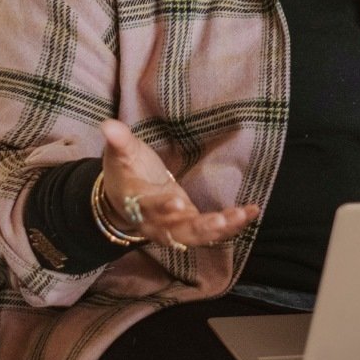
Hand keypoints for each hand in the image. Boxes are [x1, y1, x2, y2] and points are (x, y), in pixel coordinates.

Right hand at [99, 118, 259, 247]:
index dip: (161, 207)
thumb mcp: (120, 155)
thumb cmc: (126, 173)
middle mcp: (156, 223)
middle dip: (200, 227)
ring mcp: (175, 228)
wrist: (124, 201)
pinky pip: (211, 232)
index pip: (149, 207)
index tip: (177, 202)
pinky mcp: (191, 227)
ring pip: (197, 235)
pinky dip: (232, 225)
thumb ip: (118, 141)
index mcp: (137, 203)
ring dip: (221, 229)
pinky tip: (251, 212)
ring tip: (241, 216)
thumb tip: (107, 124)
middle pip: (177, 231)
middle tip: (220, 221)